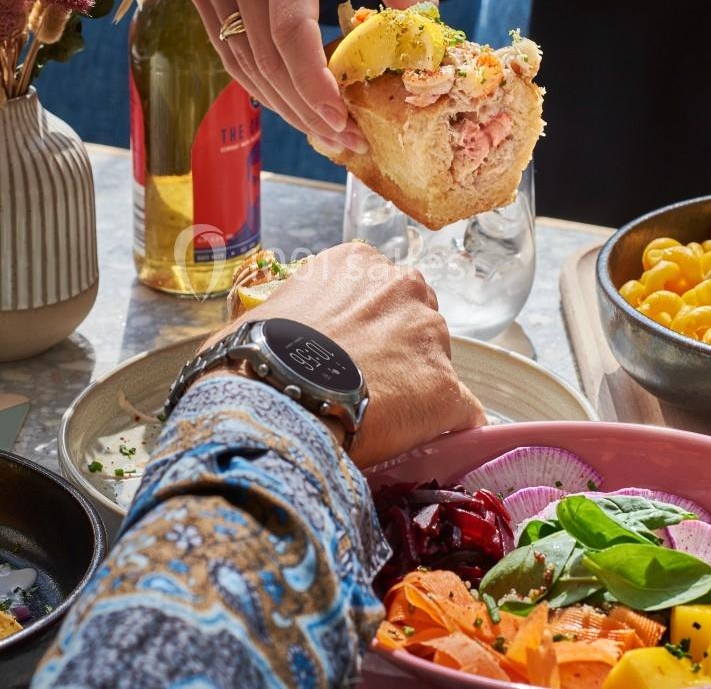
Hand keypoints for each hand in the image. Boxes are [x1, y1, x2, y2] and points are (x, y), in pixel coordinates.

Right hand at [187, 0, 436, 154]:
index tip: (342, 121)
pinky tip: (291, 100)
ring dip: (282, 103)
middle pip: (265, 57)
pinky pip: (228, 48)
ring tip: (323, 131)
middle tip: (344, 139)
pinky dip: (260, 81)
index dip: (314, 86)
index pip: (290, 32)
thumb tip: (427, 50)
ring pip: (242, 61)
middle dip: (305, 109)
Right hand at [201, 243, 484, 467]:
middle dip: (394, 354)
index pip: (376, 292)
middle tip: (360, 388)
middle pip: (412, 323)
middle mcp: (403, 286)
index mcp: (356, 262)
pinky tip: (418, 446)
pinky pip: (460, 412)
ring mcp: (430, 336)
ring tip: (377, 423)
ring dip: (415, 390)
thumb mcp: (266, 312)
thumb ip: (293, 314)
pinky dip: (444, 429)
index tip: (346, 354)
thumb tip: (278, 341)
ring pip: (435, 366)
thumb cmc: (250, 356)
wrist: (267, 397)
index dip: (361, 328)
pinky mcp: (446, 388)